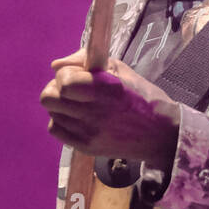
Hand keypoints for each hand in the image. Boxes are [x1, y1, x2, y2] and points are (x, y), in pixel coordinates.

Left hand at [40, 49, 180, 163]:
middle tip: (73, 89)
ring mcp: (88, 133)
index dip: (66, 74)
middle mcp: (95, 113)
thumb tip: (55, 66)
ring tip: (80, 104)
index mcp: (106, 90)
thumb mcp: (119, 69)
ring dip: (61, 106)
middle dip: (57, 89)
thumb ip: (84, 61)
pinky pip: (55, 129)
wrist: (160, 134)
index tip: (78, 75)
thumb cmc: (141, 96)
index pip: (63, 81)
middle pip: (48, 98)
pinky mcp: (85, 147)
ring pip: (52, 113)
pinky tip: (78, 118)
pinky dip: (62, 122)